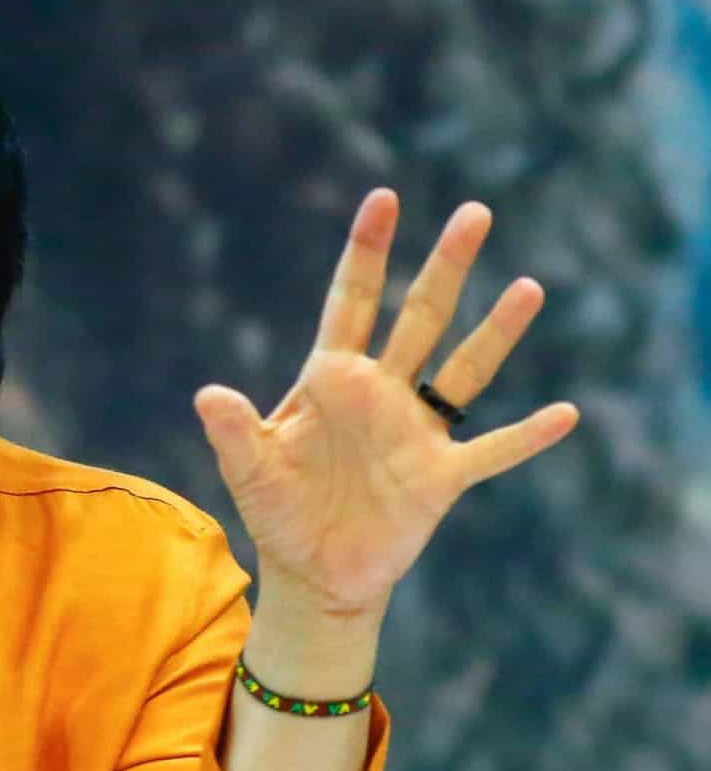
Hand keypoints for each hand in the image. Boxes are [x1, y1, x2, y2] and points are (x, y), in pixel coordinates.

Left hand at [194, 188, 576, 615]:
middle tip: (476, 212)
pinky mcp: (441, 478)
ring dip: (496, 331)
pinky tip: (564, 413)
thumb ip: (232, 429)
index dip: (367, 252)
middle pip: (419, 317)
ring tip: (529, 286)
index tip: (384, 198)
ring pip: (464, 370)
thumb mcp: (246, 468)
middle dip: (445, 266)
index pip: (352, 301)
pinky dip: (526, 436)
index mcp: (331, 379)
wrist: (311, 572)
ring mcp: (415, 433)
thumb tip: (207, 394)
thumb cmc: (276, 510)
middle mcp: (380, 394)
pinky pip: (492, 450)